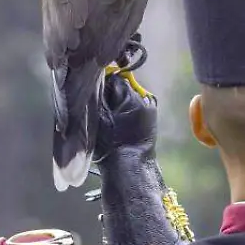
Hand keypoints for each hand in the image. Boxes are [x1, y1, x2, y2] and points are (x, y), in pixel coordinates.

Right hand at [94, 46, 157, 163]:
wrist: (130, 166)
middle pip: (121, 85)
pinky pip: (135, 102)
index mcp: (129, 97)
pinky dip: (127, 106)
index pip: (112, 78)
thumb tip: (95, 80)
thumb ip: (97, 96)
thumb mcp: (98, 118)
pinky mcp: (151, 113)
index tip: (92, 93)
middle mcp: (143, 97)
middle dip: (110, 91)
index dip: (100, 83)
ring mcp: (149, 105)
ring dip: (119, 99)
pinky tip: (120, 119)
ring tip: (110, 114)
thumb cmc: (110, 145)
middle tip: (100, 105)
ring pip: (128, 93)